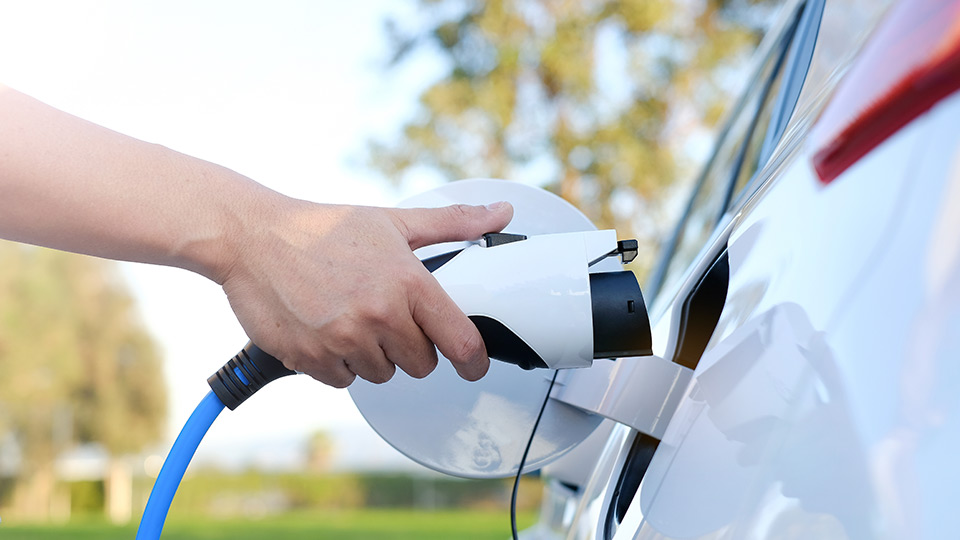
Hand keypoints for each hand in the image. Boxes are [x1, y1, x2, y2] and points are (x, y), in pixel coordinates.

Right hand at [218, 196, 513, 387]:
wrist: (252, 237)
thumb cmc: (322, 228)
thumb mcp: (392, 221)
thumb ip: (451, 223)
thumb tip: (499, 214)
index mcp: (407, 283)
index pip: (460, 342)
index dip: (474, 361)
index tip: (474, 366)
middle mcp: (379, 315)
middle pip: (421, 364)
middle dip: (410, 347)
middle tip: (386, 317)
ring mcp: (343, 340)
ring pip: (381, 374)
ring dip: (372, 355)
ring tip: (350, 316)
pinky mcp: (311, 359)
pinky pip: (343, 381)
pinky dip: (338, 363)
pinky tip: (326, 329)